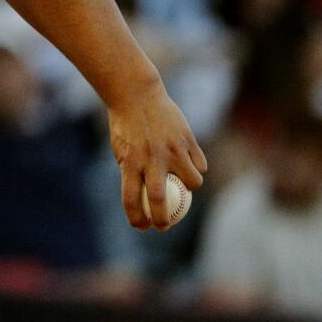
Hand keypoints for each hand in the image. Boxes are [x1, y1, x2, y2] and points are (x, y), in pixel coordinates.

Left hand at [108, 87, 206, 230]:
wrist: (137, 94)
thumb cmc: (126, 124)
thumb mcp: (121, 148)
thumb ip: (131, 170)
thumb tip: (141, 197)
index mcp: (130, 161)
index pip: (131, 198)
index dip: (137, 218)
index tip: (142, 227)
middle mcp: (152, 157)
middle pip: (159, 198)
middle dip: (163, 218)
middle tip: (164, 225)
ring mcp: (173, 149)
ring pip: (193, 182)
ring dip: (190, 190)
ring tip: (183, 188)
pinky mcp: (188, 140)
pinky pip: (200, 164)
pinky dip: (198, 170)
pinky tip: (191, 167)